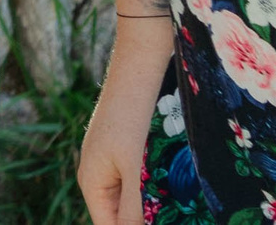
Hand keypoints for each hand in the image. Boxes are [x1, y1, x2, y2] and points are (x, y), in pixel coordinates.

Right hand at [79, 16, 175, 224]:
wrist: (140, 67)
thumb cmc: (132, 118)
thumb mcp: (134, 170)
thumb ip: (134, 209)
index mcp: (92, 182)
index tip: (163, 221)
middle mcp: (100, 173)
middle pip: (123, 213)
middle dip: (149, 217)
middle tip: (178, 213)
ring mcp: (114, 159)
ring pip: (137, 196)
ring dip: (157, 204)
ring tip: (182, 207)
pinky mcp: (129, 146)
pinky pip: (143, 179)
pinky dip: (160, 186)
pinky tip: (182, 186)